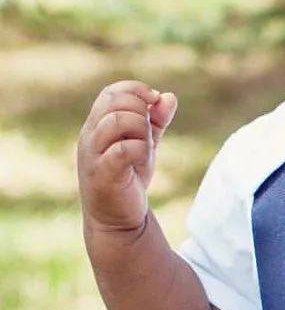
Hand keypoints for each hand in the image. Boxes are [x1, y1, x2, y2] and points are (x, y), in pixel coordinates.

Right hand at [77, 81, 177, 231]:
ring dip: (141, 131)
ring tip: (147, 148)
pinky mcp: (103, 175)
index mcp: (97, 125)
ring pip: (117, 122)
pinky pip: (122, 150)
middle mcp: (90, 136)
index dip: (135, 90)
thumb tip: (169, 97)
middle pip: (114, 102)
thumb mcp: (145, 144)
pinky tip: (144, 161)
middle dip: (141, 112)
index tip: (155, 102)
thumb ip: (156, 121)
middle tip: (150, 134)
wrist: (118, 220)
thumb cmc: (129, 178)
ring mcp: (94, 155)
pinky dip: (140, 150)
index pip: (110, 92)